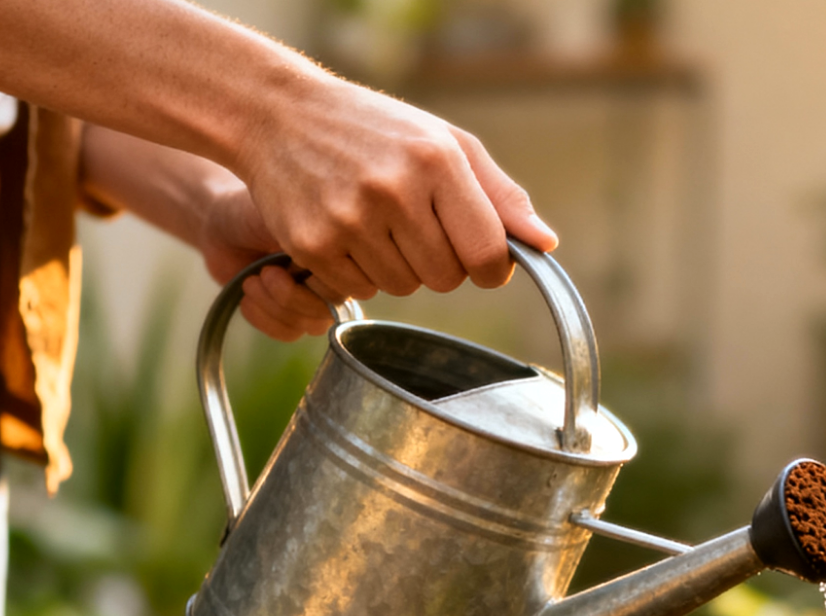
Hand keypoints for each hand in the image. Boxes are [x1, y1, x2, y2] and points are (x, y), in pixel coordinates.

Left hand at [198, 182, 339, 340]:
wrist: (219, 227)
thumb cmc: (249, 216)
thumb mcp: (279, 221)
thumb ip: (308, 242)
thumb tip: (323, 267)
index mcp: (339, 250)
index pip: (350, 285)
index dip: (318, 282)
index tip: (290, 260)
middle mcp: (333, 277)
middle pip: (328, 311)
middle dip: (290, 296)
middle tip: (266, 272)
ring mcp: (312, 299)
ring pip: (308, 325)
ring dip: (273, 306)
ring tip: (252, 281)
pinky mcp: (290, 315)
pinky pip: (288, 333)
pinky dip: (264, 319)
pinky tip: (247, 298)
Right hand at [233, 74, 557, 302]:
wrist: (280, 115)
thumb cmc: (376, 130)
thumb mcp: (445, 143)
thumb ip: (499, 195)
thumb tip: (546, 244)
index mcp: (436, 160)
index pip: (487, 253)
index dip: (491, 268)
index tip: (481, 260)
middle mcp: (394, 189)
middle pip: (446, 278)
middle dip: (441, 264)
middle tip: (417, 228)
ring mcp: (349, 219)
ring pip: (403, 287)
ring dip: (399, 267)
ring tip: (377, 223)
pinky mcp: (313, 244)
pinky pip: (360, 289)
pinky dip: (360, 271)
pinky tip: (347, 231)